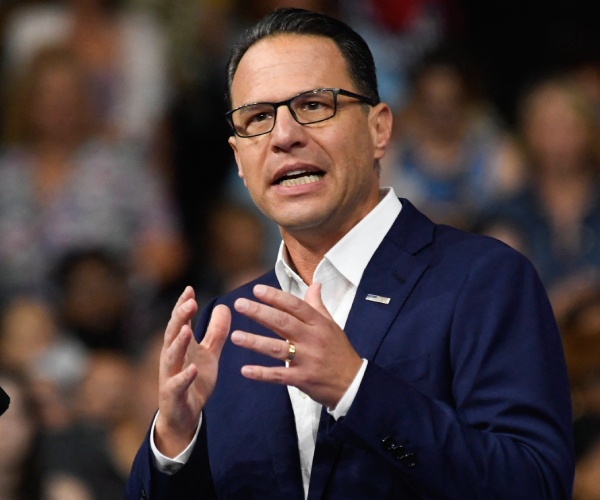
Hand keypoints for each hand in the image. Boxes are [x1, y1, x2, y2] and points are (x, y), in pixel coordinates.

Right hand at [155, 287, 230, 457]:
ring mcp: (170, 375)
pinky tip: (192, 368)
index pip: (179, 321)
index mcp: (180, 345)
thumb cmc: (194, 380)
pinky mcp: (173, 394)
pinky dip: (184, 376)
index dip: (182, 305)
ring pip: (171, 356)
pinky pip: (177, 384)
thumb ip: (216, 332)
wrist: (183, 415)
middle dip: (180, 317)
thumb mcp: (209, 354)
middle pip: (173, 333)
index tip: (189, 289)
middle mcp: (171, 357)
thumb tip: (225, 306)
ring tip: (187, 329)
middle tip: (189, 302)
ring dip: (178, 343)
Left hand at [231, 283, 361, 408]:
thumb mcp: (332, 325)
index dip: (275, 297)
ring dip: (255, 342)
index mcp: (319, 324)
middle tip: (239, 304)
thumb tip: (314, 284)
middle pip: (283, 322)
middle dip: (260, 312)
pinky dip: (262, 373)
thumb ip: (318, 306)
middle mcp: (312, 339)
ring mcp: (307, 360)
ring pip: (277, 348)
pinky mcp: (302, 379)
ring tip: (235, 336)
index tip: (257, 290)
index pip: (295, 306)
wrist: (354, 383)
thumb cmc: (340, 352)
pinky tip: (245, 370)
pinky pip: (279, 375)